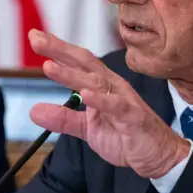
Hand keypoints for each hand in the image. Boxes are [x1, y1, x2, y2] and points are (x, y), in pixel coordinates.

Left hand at [28, 29, 189, 178]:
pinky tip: (85, 94)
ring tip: (49, 66)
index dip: (57, 48)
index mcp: (102, 85)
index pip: (77, 62)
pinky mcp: (132, 117)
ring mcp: (123, 100)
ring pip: (95, 82)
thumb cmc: (126, 135)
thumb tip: (33, 111)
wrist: (158, 156)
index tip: (35, 36)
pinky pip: (116, 106)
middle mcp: (112, 86)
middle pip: (84, 63)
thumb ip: (63, 118)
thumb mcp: (88, 129)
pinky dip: (101, 100)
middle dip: (59, 49)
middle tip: (36, 38)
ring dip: (72, 74)